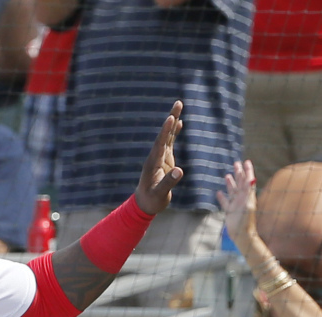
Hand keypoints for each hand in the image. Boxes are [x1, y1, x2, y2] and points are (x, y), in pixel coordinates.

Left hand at [134, 101, 183, 215]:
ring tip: (179, 106)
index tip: (171, 118)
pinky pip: (170, 142)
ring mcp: (160, 157)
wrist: (145, 204)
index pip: (160, 144)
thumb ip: (168, 183)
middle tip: (178, 103)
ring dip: (173, 121)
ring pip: (167, 136)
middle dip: (171, 119)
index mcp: (153, 163)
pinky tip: (179, 122)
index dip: (165, 131)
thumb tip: (179, 171)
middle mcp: (155, 157)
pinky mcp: (164, 160)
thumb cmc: (152, 201)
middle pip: (164, 135)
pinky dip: (174, 132)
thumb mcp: (160, 194)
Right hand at [216, 159, 257, 251]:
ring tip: (227, 175)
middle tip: (236, 163)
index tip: (246, 161)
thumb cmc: (246, 222)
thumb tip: (252, 179)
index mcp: (248, 196)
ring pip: (232, 191)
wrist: (242, 235)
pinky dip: (222, 197)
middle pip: (240, 183)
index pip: (248, 180)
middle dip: (239, 173)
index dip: (248, 171)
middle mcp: (242, 199)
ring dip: (230, 183)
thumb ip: (249, 192)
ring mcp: (236, 205)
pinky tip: (218, 193)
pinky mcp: (230, 212)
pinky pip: (225, 202)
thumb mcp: (247, 205)